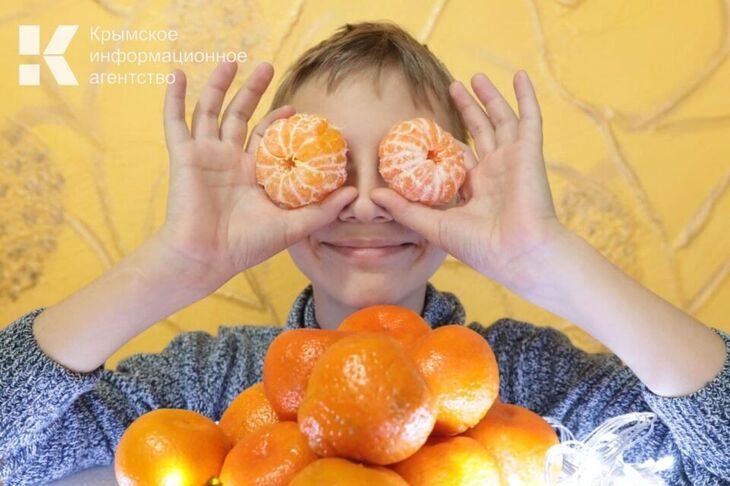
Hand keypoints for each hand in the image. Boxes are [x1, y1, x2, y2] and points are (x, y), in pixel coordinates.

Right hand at [157, 60, 356, 291]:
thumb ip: (322, 210)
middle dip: (252, 91)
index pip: (266, 138)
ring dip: (220, 85)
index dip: (279, 121)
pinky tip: (175, 73)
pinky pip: (175, 121)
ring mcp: (205, 156)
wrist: (206, 258)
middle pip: (240, 115)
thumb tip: (354, 195)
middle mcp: (229, 160)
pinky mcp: (184, 156)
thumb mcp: (292, 227)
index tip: (296, 108)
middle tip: (267, 67)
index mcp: (252, 174)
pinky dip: (173, 97)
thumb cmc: (246, 247)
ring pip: (211, 111)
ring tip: (231, 61)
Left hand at [370, 71, 568, 294]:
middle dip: (466, 110)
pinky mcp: (529, 154)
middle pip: (479, 133)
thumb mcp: (434, 226)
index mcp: (476, 192)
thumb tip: (373, 195)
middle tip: (451, 87)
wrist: (518, 255)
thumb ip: (406, 209)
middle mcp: (495, 174)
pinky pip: (529, 119)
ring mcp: (513, 162)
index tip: (422, 126)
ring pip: (500, 121)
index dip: (442, 144)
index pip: (458, 160)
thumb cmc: (479, 247)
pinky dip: (525, 96)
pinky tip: (519, 76)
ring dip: (488, 98)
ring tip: (473, 77)